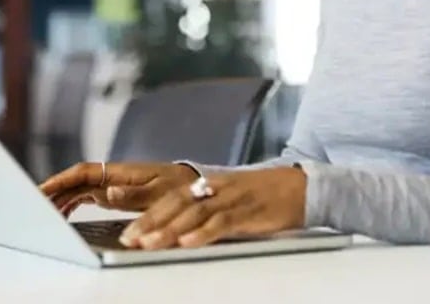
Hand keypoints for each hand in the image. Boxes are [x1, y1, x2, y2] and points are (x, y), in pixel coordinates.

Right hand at [39, 162, 196, 216]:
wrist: (193, 185)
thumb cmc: (178, 187)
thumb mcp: (159, 194)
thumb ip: (133, 195)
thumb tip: (107, 192)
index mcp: (121, 172)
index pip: (84, 172)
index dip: (61, 179)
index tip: (42, 189)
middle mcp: (112, 175)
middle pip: (76, 180)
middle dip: (54, 190)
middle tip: (33, 206)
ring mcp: (112, 183)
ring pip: (78, 188)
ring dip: (61, 199)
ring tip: (44, 214)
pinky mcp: (114, 192)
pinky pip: (86, 196)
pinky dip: (72, 204)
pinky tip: (62, 214)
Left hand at [119, 167, 305, 249]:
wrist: (301, 186)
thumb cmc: (264, 196)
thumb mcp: (229, 199)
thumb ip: (205, 211)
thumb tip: (177, 231)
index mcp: (209, 184)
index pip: (171, 198)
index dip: (148, 214)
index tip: (128, 232)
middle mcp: (216, 188)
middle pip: (176, 203)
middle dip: (150, 222)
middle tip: (129, 239)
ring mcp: (232, 198)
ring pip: (194, 212)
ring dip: (169, 229)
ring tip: (148, 244)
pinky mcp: (248, 210)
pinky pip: (222, 221)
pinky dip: (203, 232)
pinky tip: (188, 242)